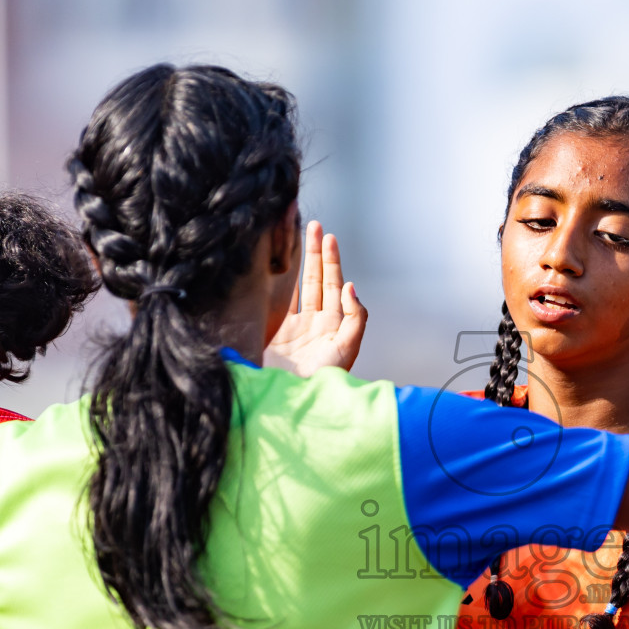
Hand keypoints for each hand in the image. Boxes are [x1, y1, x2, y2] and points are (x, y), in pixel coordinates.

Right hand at [264, 220, 367, 375]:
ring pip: (297, 288)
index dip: (331, 262)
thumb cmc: (324, 379)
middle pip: (316, 281)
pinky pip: (278, 301)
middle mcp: (315, 324)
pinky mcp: (274, 333)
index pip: (333, 286)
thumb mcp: (346, 349)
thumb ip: (354, 319)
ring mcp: (294, 328)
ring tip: (298, 236)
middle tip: (315, 226)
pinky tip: (276, 265)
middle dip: (316, 254)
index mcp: (333, 326)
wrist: (292, 402)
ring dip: (299, 263)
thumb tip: (350, 286)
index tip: (328, 237)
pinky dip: (278, 283)